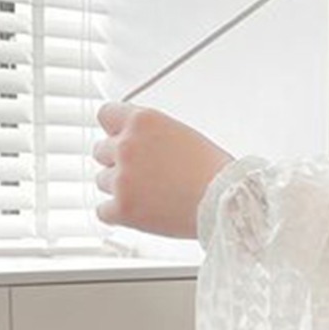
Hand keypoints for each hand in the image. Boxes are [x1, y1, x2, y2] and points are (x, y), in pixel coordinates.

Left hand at [93, 102, 233, 239]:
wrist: (227, 203)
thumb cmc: (215, 172)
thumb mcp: (182, 135)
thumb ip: (152, 134)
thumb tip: (138, 142)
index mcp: (143, 121)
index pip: (105, 115)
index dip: (114, 130)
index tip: (120, 139)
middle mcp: (127, 145)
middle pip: (100, 150)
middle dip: (118, 161)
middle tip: (143, 174)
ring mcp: (122, 178)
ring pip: (103, 181)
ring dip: (121, 188)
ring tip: (151, 195)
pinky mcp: (122, 209)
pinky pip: (103, 211)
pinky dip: (119, 214)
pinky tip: (141, 213)